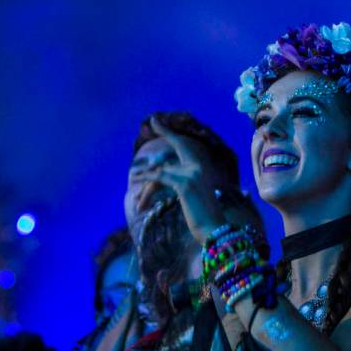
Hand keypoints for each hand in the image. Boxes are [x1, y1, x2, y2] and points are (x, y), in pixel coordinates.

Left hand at [142, 117, 225, 245]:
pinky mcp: (184, 184)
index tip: (160, 121)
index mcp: (202, 169)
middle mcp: (199, 167)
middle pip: (177, 145)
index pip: (185, 146)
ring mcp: (193, 174)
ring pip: (161, 170)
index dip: (172, 133)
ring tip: (135, 185)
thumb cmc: (205, 218)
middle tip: (152, 120)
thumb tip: (162, 176)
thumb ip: (182, 184)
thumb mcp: (192, 197)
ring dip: (146, 179)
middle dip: (165, 131)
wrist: (215, 230)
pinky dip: (147, 185)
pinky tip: (138, 190)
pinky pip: (160, 179)